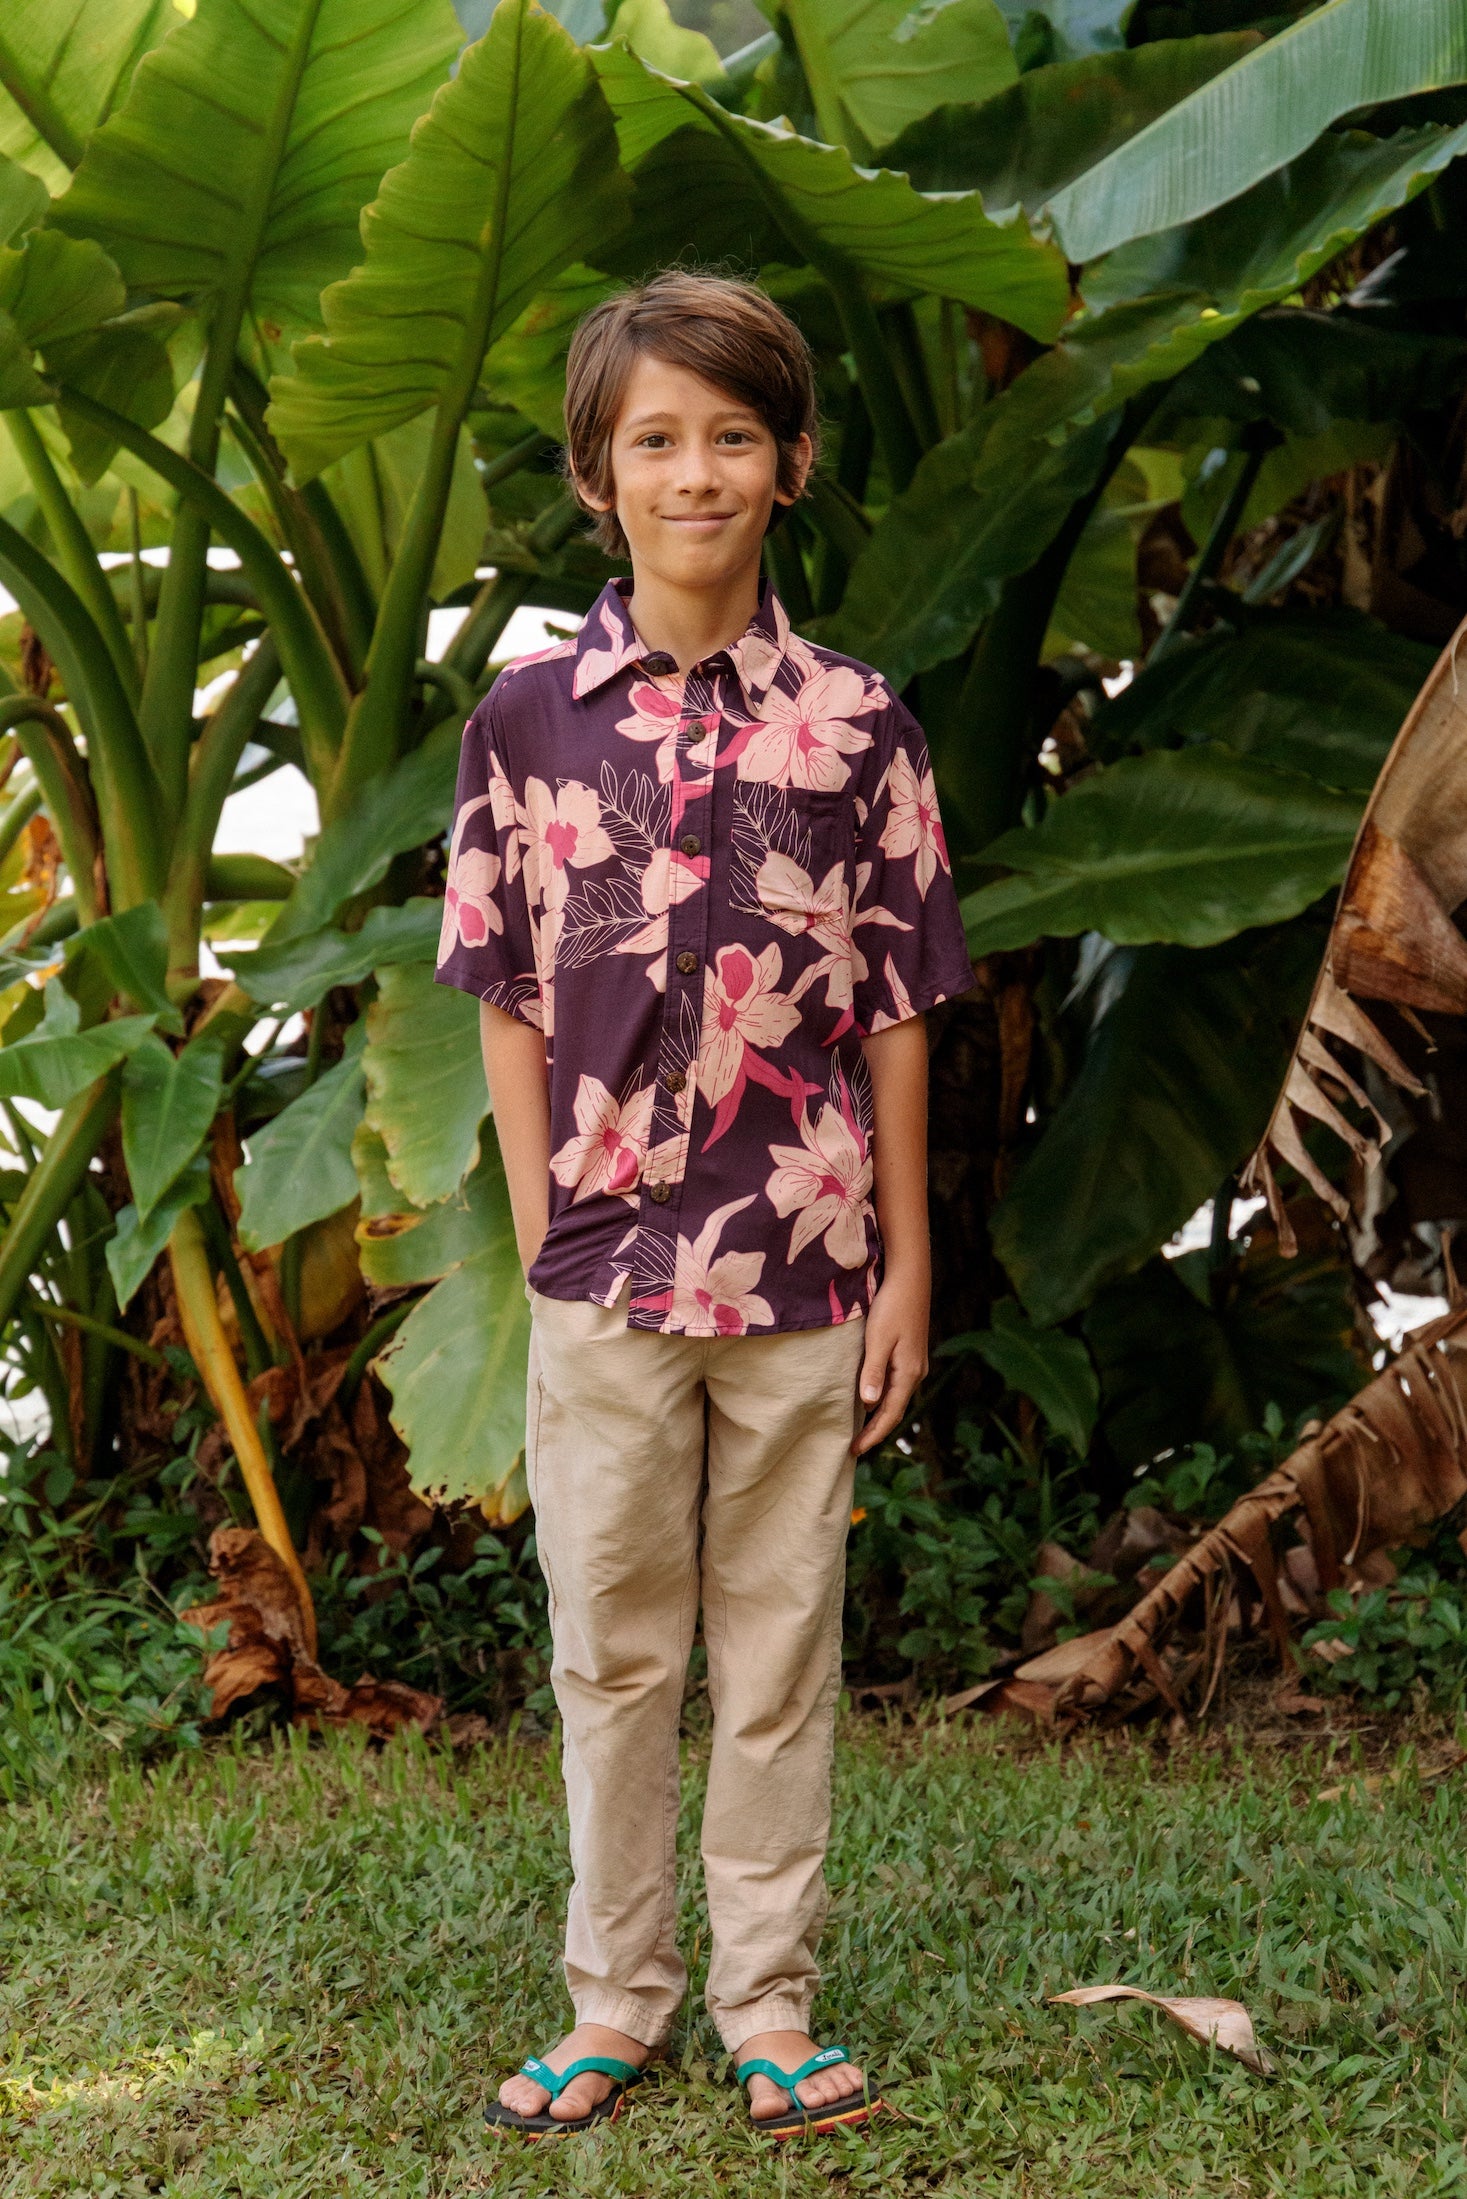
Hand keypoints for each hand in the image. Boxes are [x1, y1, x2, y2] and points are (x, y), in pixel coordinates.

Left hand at [855, 1266, 928, 1454]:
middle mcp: (916, 1372)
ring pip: (897, 1397)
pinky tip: (871, 1398)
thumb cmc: (892, 1306)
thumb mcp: (878, 1339)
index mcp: (908, 1373)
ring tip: (861, 1429)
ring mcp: (915, 1363)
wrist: (910, 1279)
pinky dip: (884, 1398)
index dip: (873, 1435)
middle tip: (854, 1446)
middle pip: (895, 1410)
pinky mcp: (910, 1353)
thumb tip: (869, 1404)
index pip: (890, 1415)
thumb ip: (873, 1371)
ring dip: (880, 1415)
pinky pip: (897, 1384)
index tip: (854, 1450)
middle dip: (876, 1430)